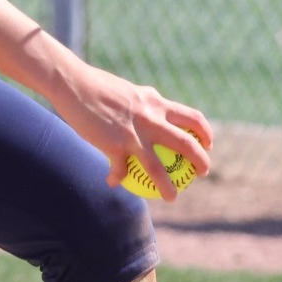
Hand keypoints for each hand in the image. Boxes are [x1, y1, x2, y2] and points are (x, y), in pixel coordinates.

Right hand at [49, 62, 213, 201]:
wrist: (73, 84)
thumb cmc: (97, 86)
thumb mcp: (129, 93)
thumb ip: (142, 105)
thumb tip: (150, 116)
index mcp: (155, 102)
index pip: (191, 117)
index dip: (205, 132)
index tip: (208, 143)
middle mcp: (149, 118)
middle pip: (185, 143)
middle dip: (200, 161)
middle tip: (202, 172)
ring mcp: (133, 134)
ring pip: (158, 168)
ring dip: (168, 186)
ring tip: (172, 197)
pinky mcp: (114, 145)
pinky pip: (120, 170)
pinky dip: (117, 177)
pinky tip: (112, 181)